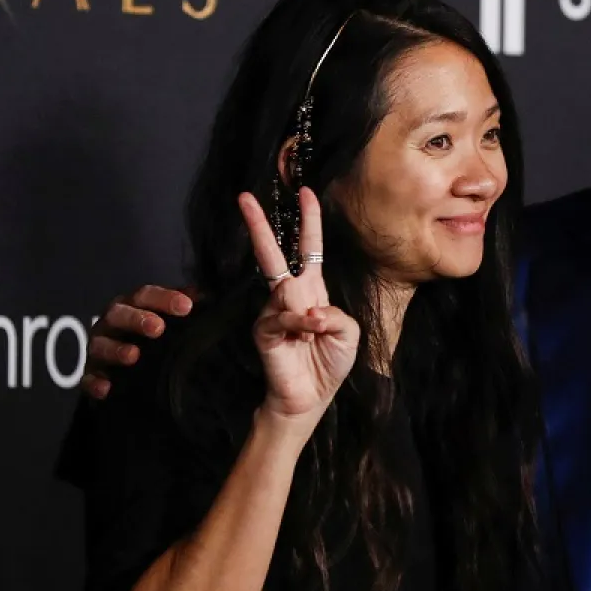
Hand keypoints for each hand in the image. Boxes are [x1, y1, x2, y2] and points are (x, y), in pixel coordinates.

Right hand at [81, 285, 194, 398]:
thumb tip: (207, 297)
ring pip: (101, 345)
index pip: (146, 295)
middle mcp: (112, 323)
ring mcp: (98, 348)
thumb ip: (184, 305)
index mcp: (132, 305)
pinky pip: (88, 378)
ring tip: (133, 356)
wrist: (122, 365)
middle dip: (137, 319)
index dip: (164, 298)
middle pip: (119, 314)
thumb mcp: (168, 317)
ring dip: (116, 350)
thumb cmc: (151, 335)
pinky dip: (95, 383)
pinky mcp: (91, 374)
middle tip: (157, 328)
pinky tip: (107, 389)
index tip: (186, 306)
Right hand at [239, 187, 359, 421]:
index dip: (308, 221)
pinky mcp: (263, 329)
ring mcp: (272, 311)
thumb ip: (335, 314)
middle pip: (271, 253)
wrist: (310, 398)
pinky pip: (281, 316)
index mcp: (312, 290)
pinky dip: (300, 325)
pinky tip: (308, 337)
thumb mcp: (348, 333)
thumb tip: (312, 309)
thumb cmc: (330, 363)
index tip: (305, 191)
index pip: (309, 249)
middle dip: (259, 225)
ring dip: (308, 315)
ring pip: (287, 291)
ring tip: (316, 337)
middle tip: (243, 197)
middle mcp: (289, 295)